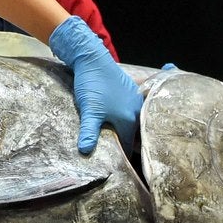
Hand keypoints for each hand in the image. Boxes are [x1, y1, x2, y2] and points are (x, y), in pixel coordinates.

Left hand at [48, 17, 142, 155]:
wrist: (93, 58)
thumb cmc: (93, 86)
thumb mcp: (89, 111)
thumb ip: (89, 133)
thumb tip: (86, 152)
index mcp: (129, 120)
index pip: (127, 146)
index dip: (120, 156)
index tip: (112, 164)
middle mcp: (136, 111)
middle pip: (131, 135)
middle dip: (122, 144)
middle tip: (110, 152)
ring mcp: (135, 100)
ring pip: (131, 122)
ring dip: (122, 130)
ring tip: (110, 138)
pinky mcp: (129, 92)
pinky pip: (129, 110)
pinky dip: (122, 117)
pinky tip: (112, 119)